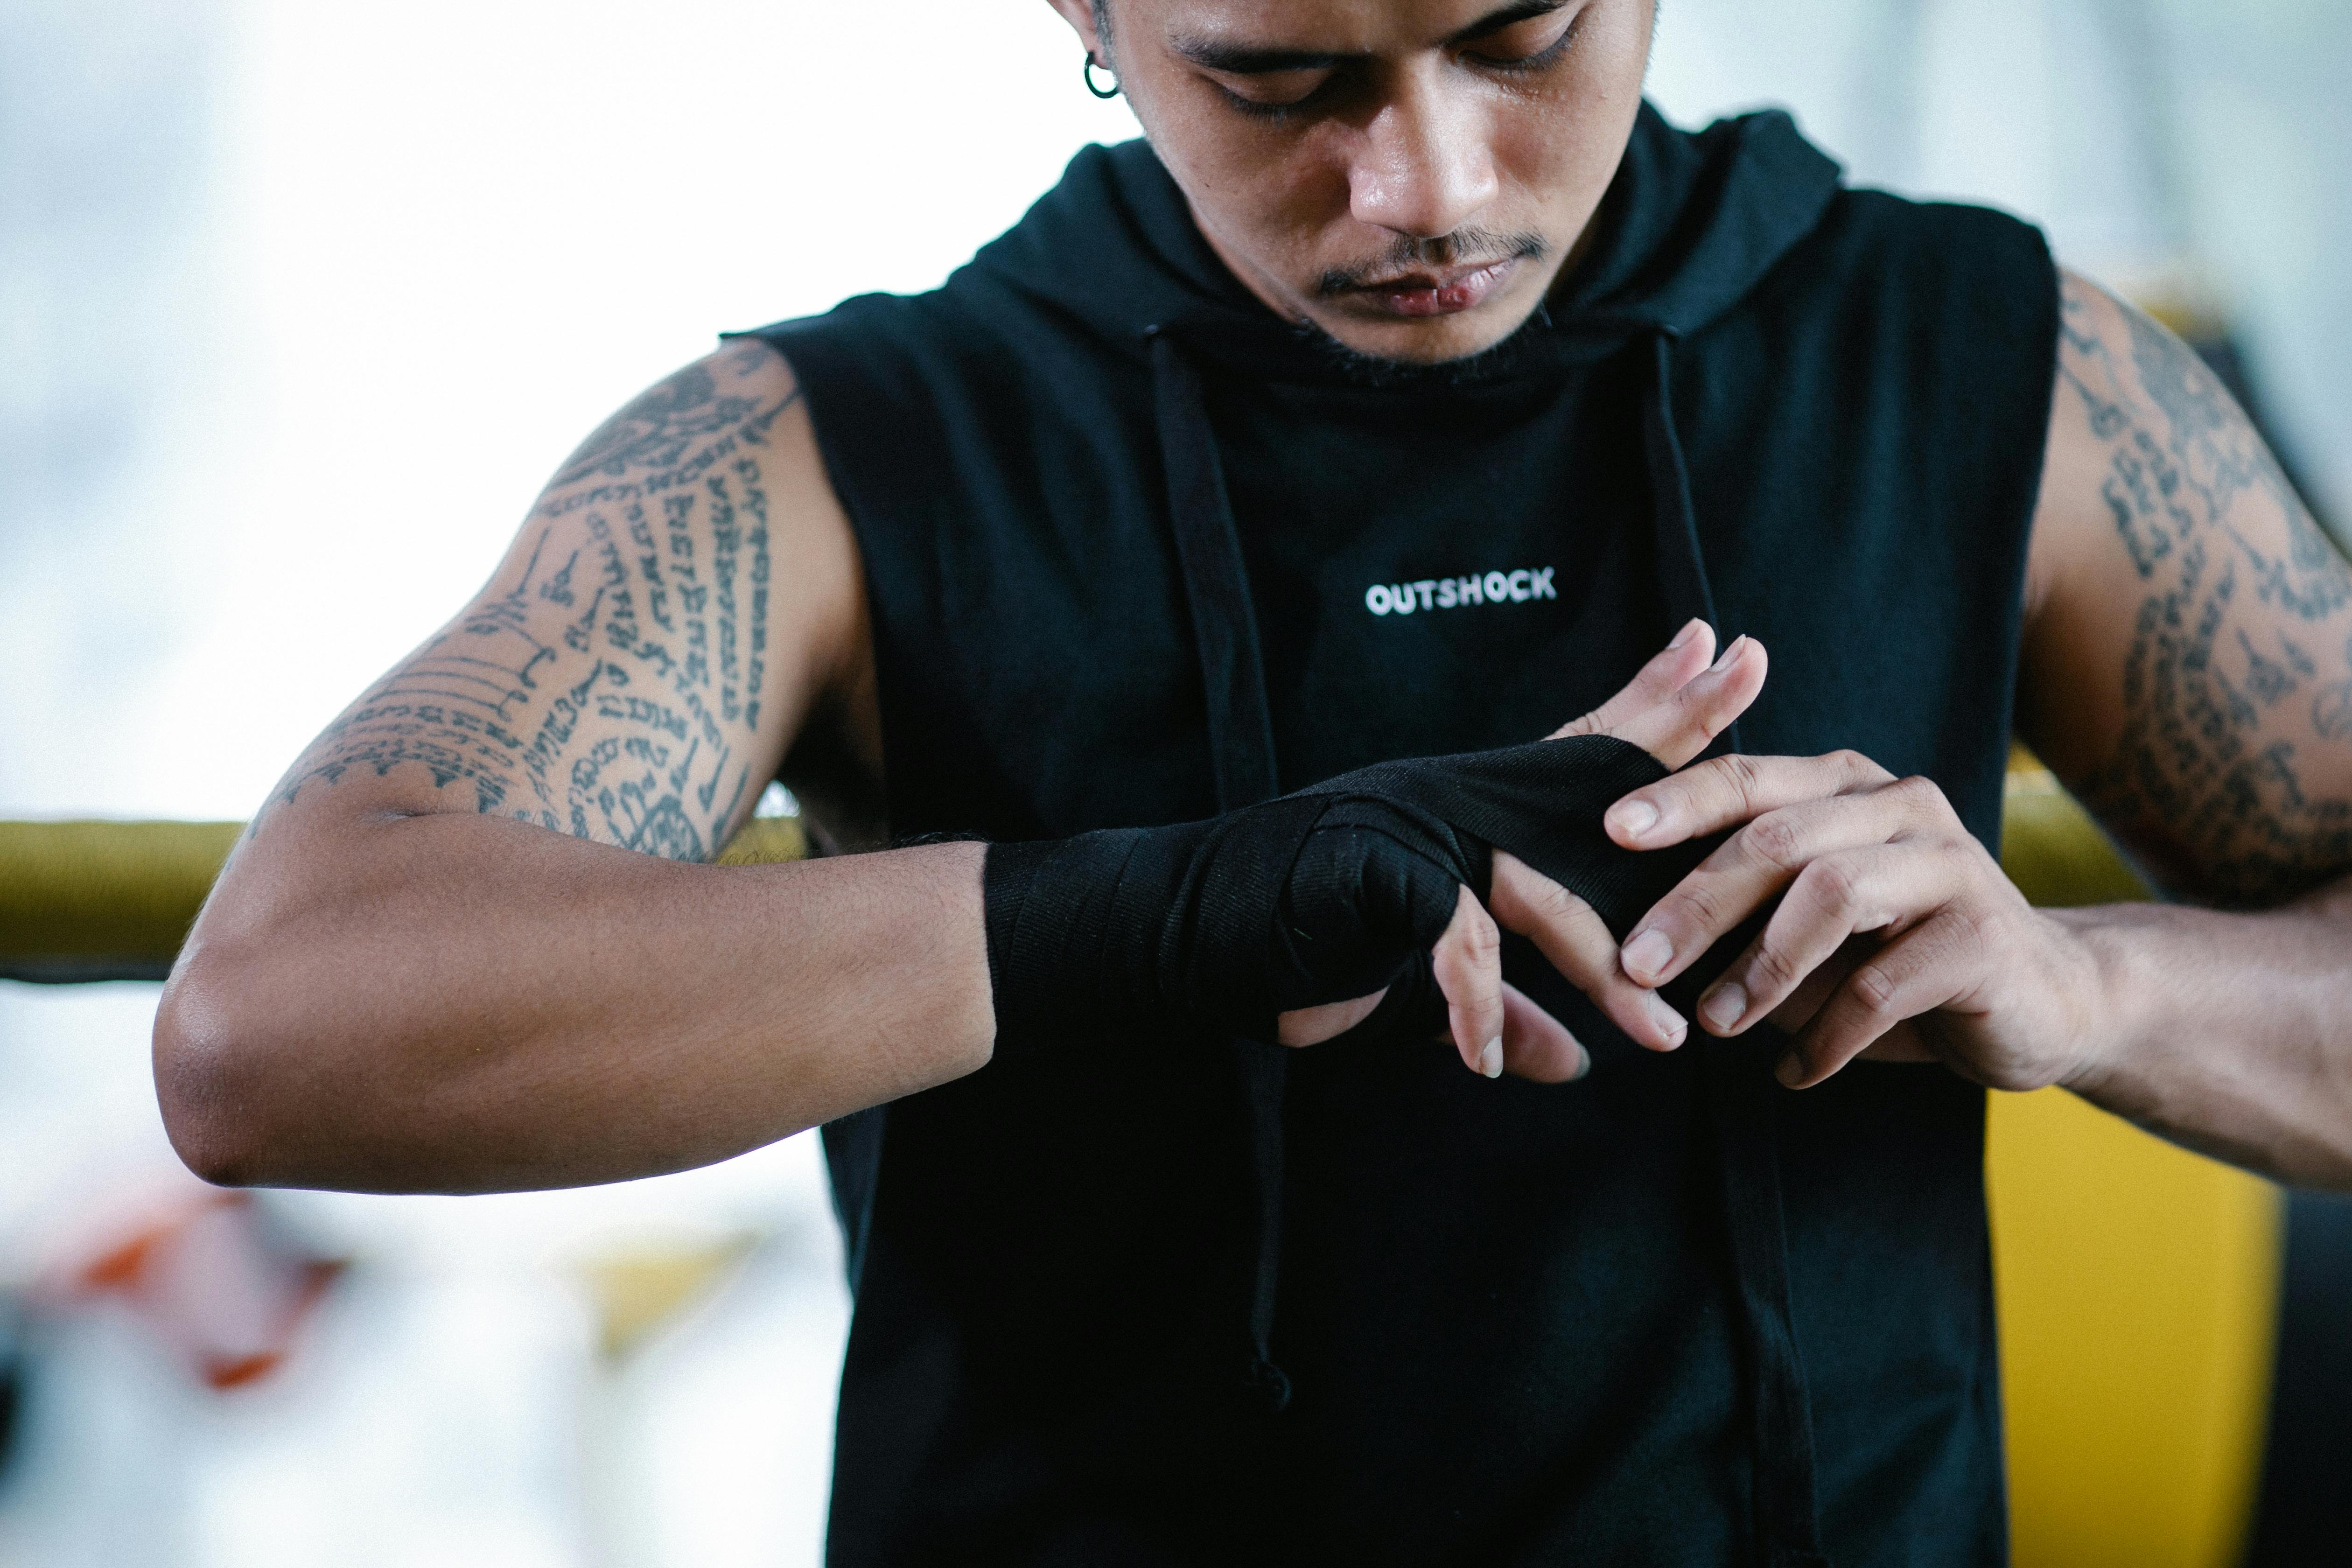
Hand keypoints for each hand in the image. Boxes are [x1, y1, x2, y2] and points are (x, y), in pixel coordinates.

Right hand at [1278, 619, 1767, 1080]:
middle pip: (1580, 771)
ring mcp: (1410, 829)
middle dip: (1671, 724)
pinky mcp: (1371, 874)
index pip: (1574, 754)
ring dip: (1602, 965)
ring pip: (1538, 885)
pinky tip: (1491, 1062)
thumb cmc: (1296, 945)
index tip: (1716, 651)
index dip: (1648, 707)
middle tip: (1751, 661)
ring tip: (1664, 1036)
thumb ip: (1498, 1005)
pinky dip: (1473, 1007)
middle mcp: (1448, 802)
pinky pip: (1452, 938)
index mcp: (1465, 815)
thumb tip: (1568, 1061)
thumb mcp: (1414, 984)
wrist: (1180, 933)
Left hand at [1603, 749, 2104, 1090]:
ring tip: (1713, 1023)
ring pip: (1831, 896)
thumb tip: (1638, 939)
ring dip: (1759, 969)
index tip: (1608, 831)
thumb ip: (1744, 911)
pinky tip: (1795, 1071)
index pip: (1750, 778)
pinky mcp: (1984, 936)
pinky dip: (1824, 1036)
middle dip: (1697, 901)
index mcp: (1847, 786)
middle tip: (1637, 964)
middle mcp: (1900, 806)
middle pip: (1778, 837)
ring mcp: (1949, 864)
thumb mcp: (1811, 921)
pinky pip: (1880, 985)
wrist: (2042, 1002)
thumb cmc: (1897, 956)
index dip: (1678, 800)